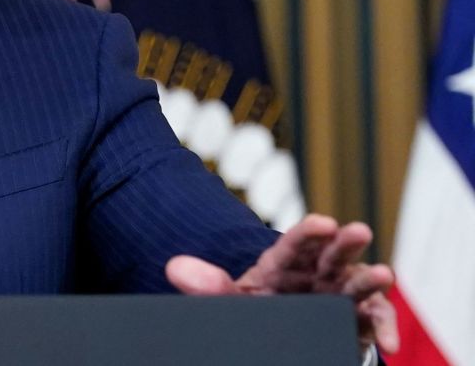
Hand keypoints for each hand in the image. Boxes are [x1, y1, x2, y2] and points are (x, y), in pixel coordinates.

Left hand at [165, 214, 396, 357]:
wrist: (274, 337)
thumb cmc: (255, 310)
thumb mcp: (231, 300)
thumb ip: (208, 286)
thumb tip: (174, 268)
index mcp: (283, 264)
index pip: (296, 243)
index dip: (309, 232)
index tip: (322, 222)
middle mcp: (316, 275)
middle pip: (332, 255)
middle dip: (345, 243)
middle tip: (357, 230)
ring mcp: (338, 297)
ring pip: (357, 285)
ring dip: (371, 280)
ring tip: (383, 274)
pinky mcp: (355, 322)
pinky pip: (372, 322)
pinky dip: (383, 329)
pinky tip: (389, 341)